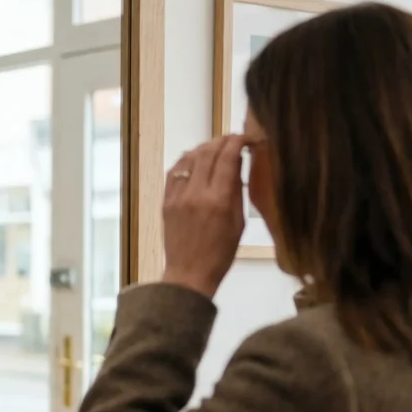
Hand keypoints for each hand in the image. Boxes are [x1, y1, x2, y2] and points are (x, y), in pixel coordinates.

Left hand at [160, 135, 246, 297]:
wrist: (189, 274)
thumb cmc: (221, 254)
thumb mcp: (239, 224)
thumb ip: (237, 191)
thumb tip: (238, 164)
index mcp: (219, 201)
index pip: (227, 159)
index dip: (237, 142)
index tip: (245, 137)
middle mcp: (196, 194)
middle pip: (208, 153)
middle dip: (222, 141)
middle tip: (233, 138)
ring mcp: (178, 196)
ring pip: (190, 158)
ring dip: (204, 147)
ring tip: (215, 146)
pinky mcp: (166, 201)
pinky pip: (175, 172)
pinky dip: (186, 160)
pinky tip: (195, 158)